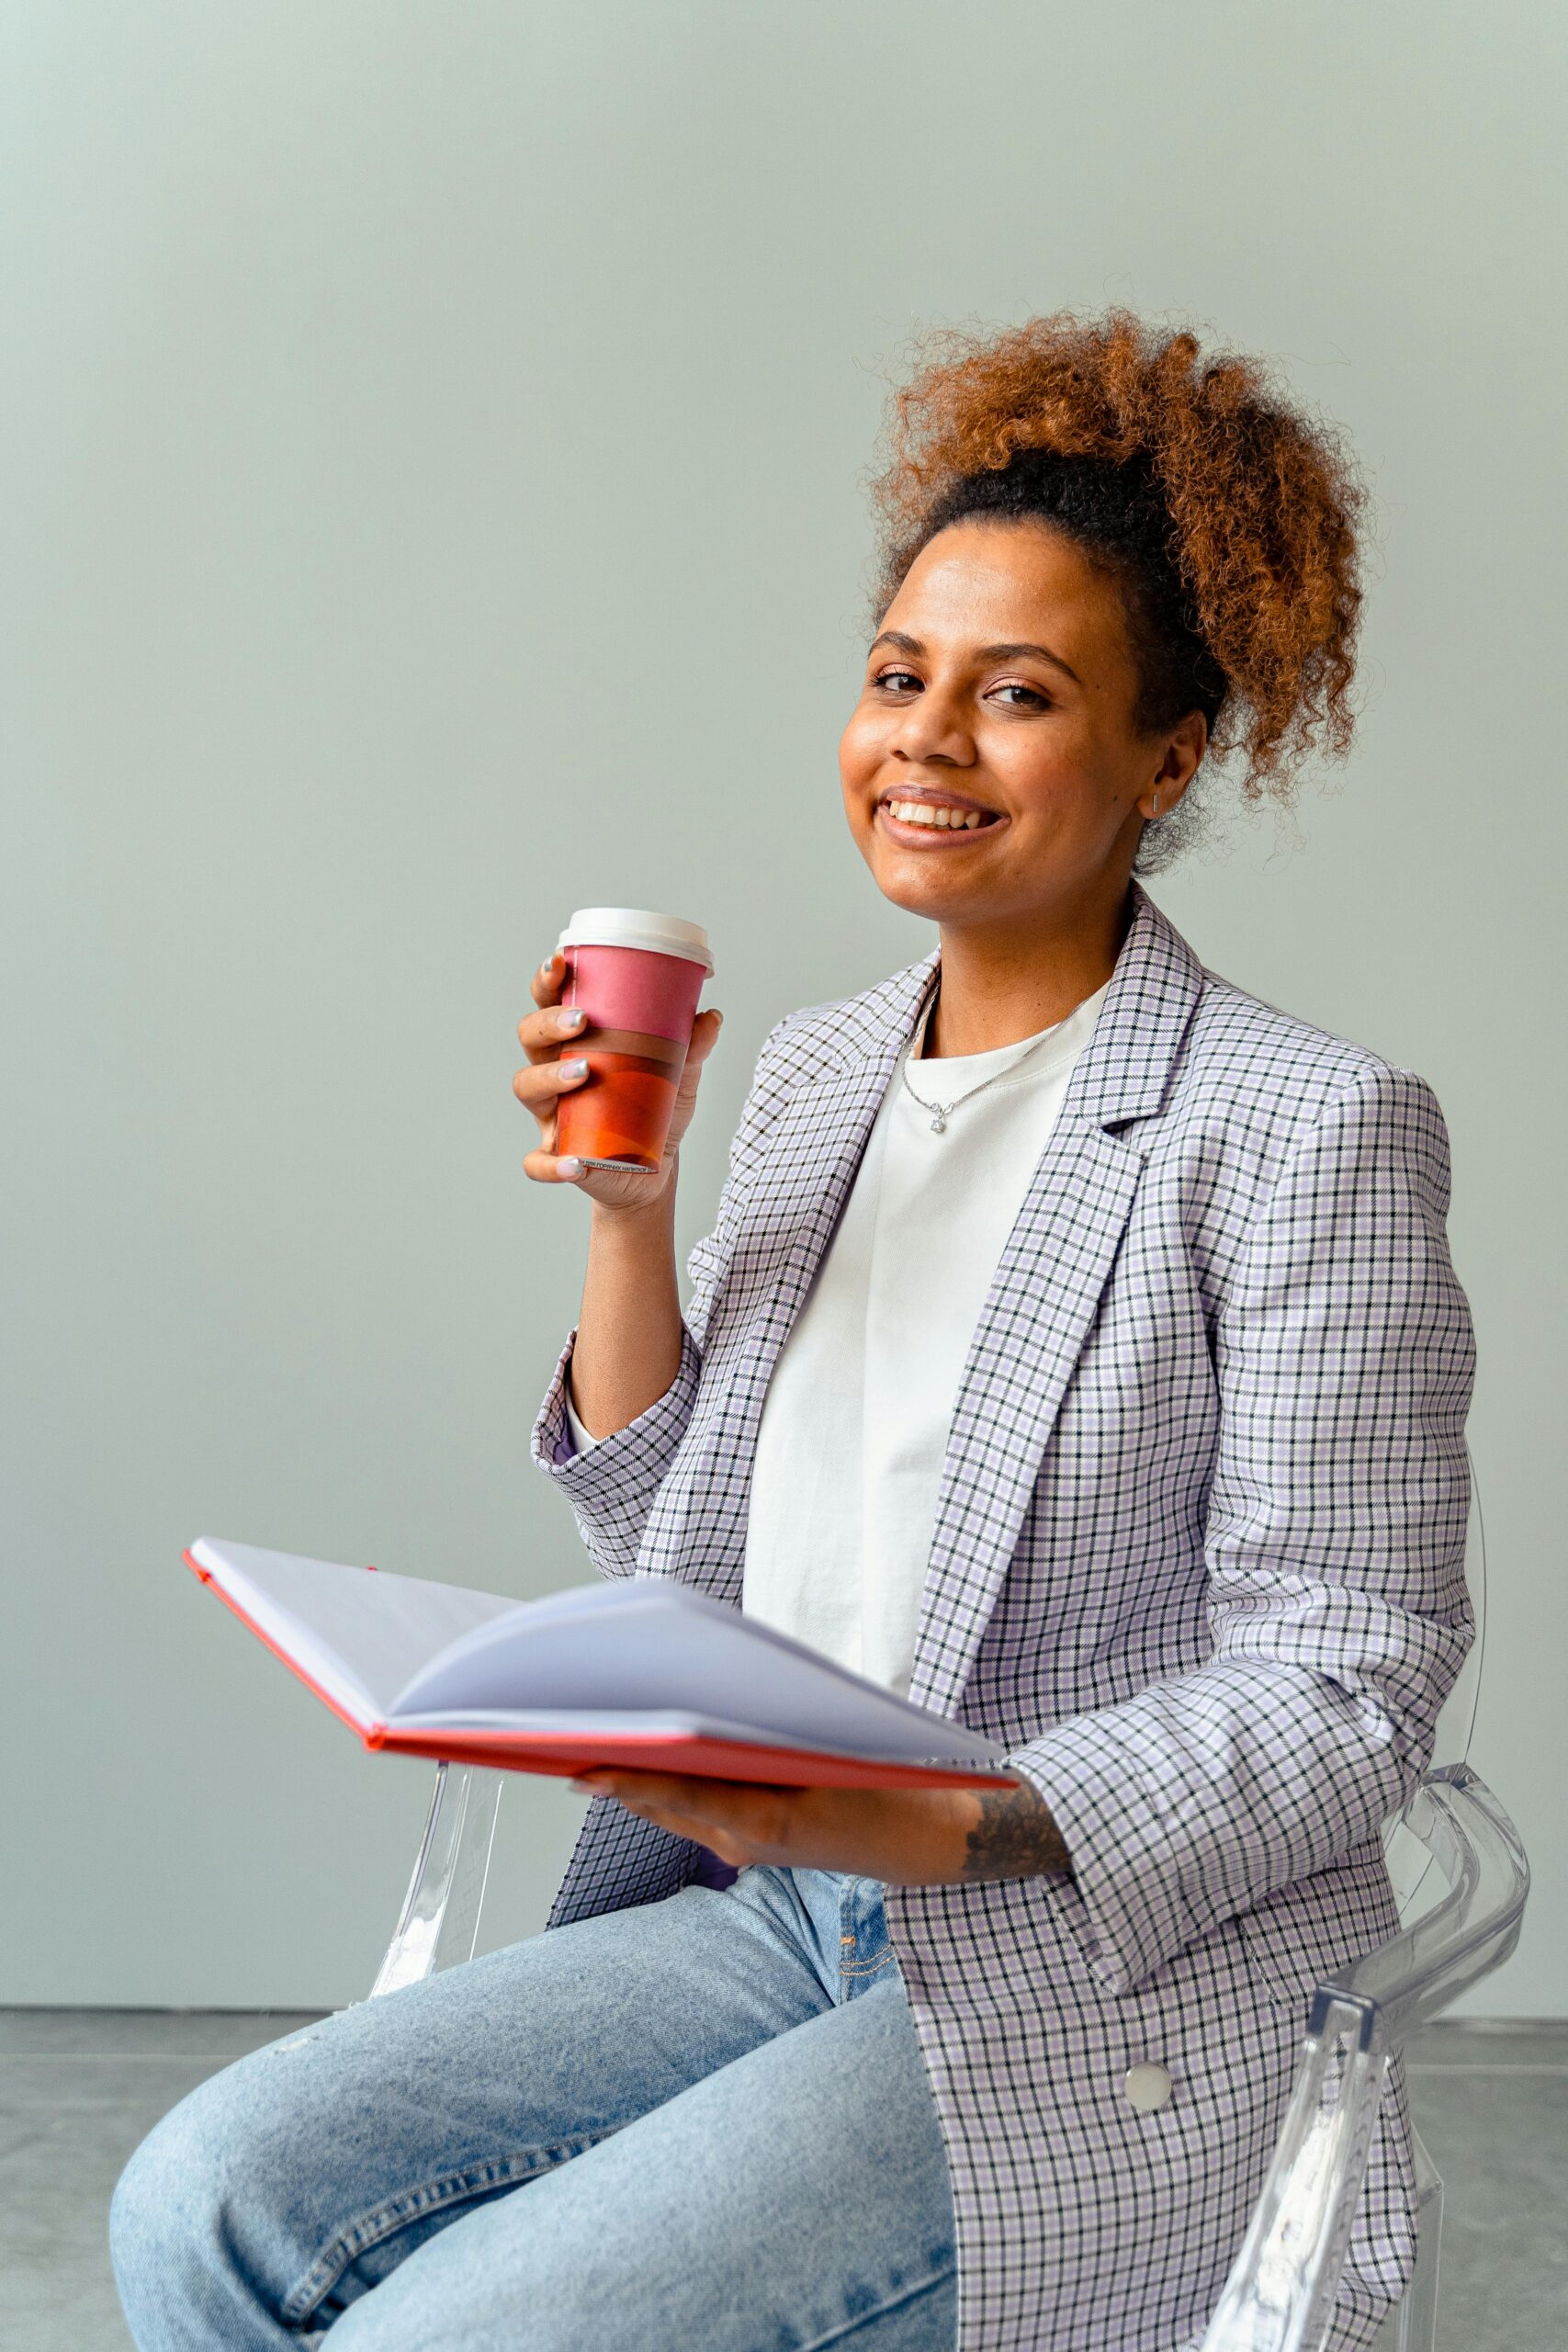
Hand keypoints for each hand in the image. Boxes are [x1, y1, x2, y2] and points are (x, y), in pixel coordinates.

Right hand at [513, 951, 722, 1212]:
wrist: (652, 1170)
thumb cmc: (653, 1111)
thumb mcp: (678, 1076)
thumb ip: (692, 1047)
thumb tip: (711, 1016)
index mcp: (575, 1044)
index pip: (549, 1003)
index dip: (546, 981)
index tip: (560, 961)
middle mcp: (553, 1073)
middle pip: (529, 1037)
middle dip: (548, 1023)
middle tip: (582, 1020)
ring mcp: (550, 1115)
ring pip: (526, 1087)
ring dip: (550, 1076)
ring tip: (584, 1073)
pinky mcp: (556, 1157)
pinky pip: (536, 1162)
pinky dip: (552, 1164)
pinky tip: (575, 1163)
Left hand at [567, 1769, 1070, 1885]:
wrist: (927, 1840)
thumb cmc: (887, 1786)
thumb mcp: (829, 1754)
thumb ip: (764, 1738)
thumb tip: (702, 1710)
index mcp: (762, 1821)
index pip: (676, 1794)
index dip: (624, 1777)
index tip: (580, 1763)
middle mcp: (744, 1840)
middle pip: (663, 1803)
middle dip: (617, 1773)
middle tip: (567, 1744)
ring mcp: (747, 1846)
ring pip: (675, 1809)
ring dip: (637, 1781)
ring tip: (591, 1746)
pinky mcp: (754, 1843)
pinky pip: (698, 1813)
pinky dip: (669, 1789)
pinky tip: (649, 1761)